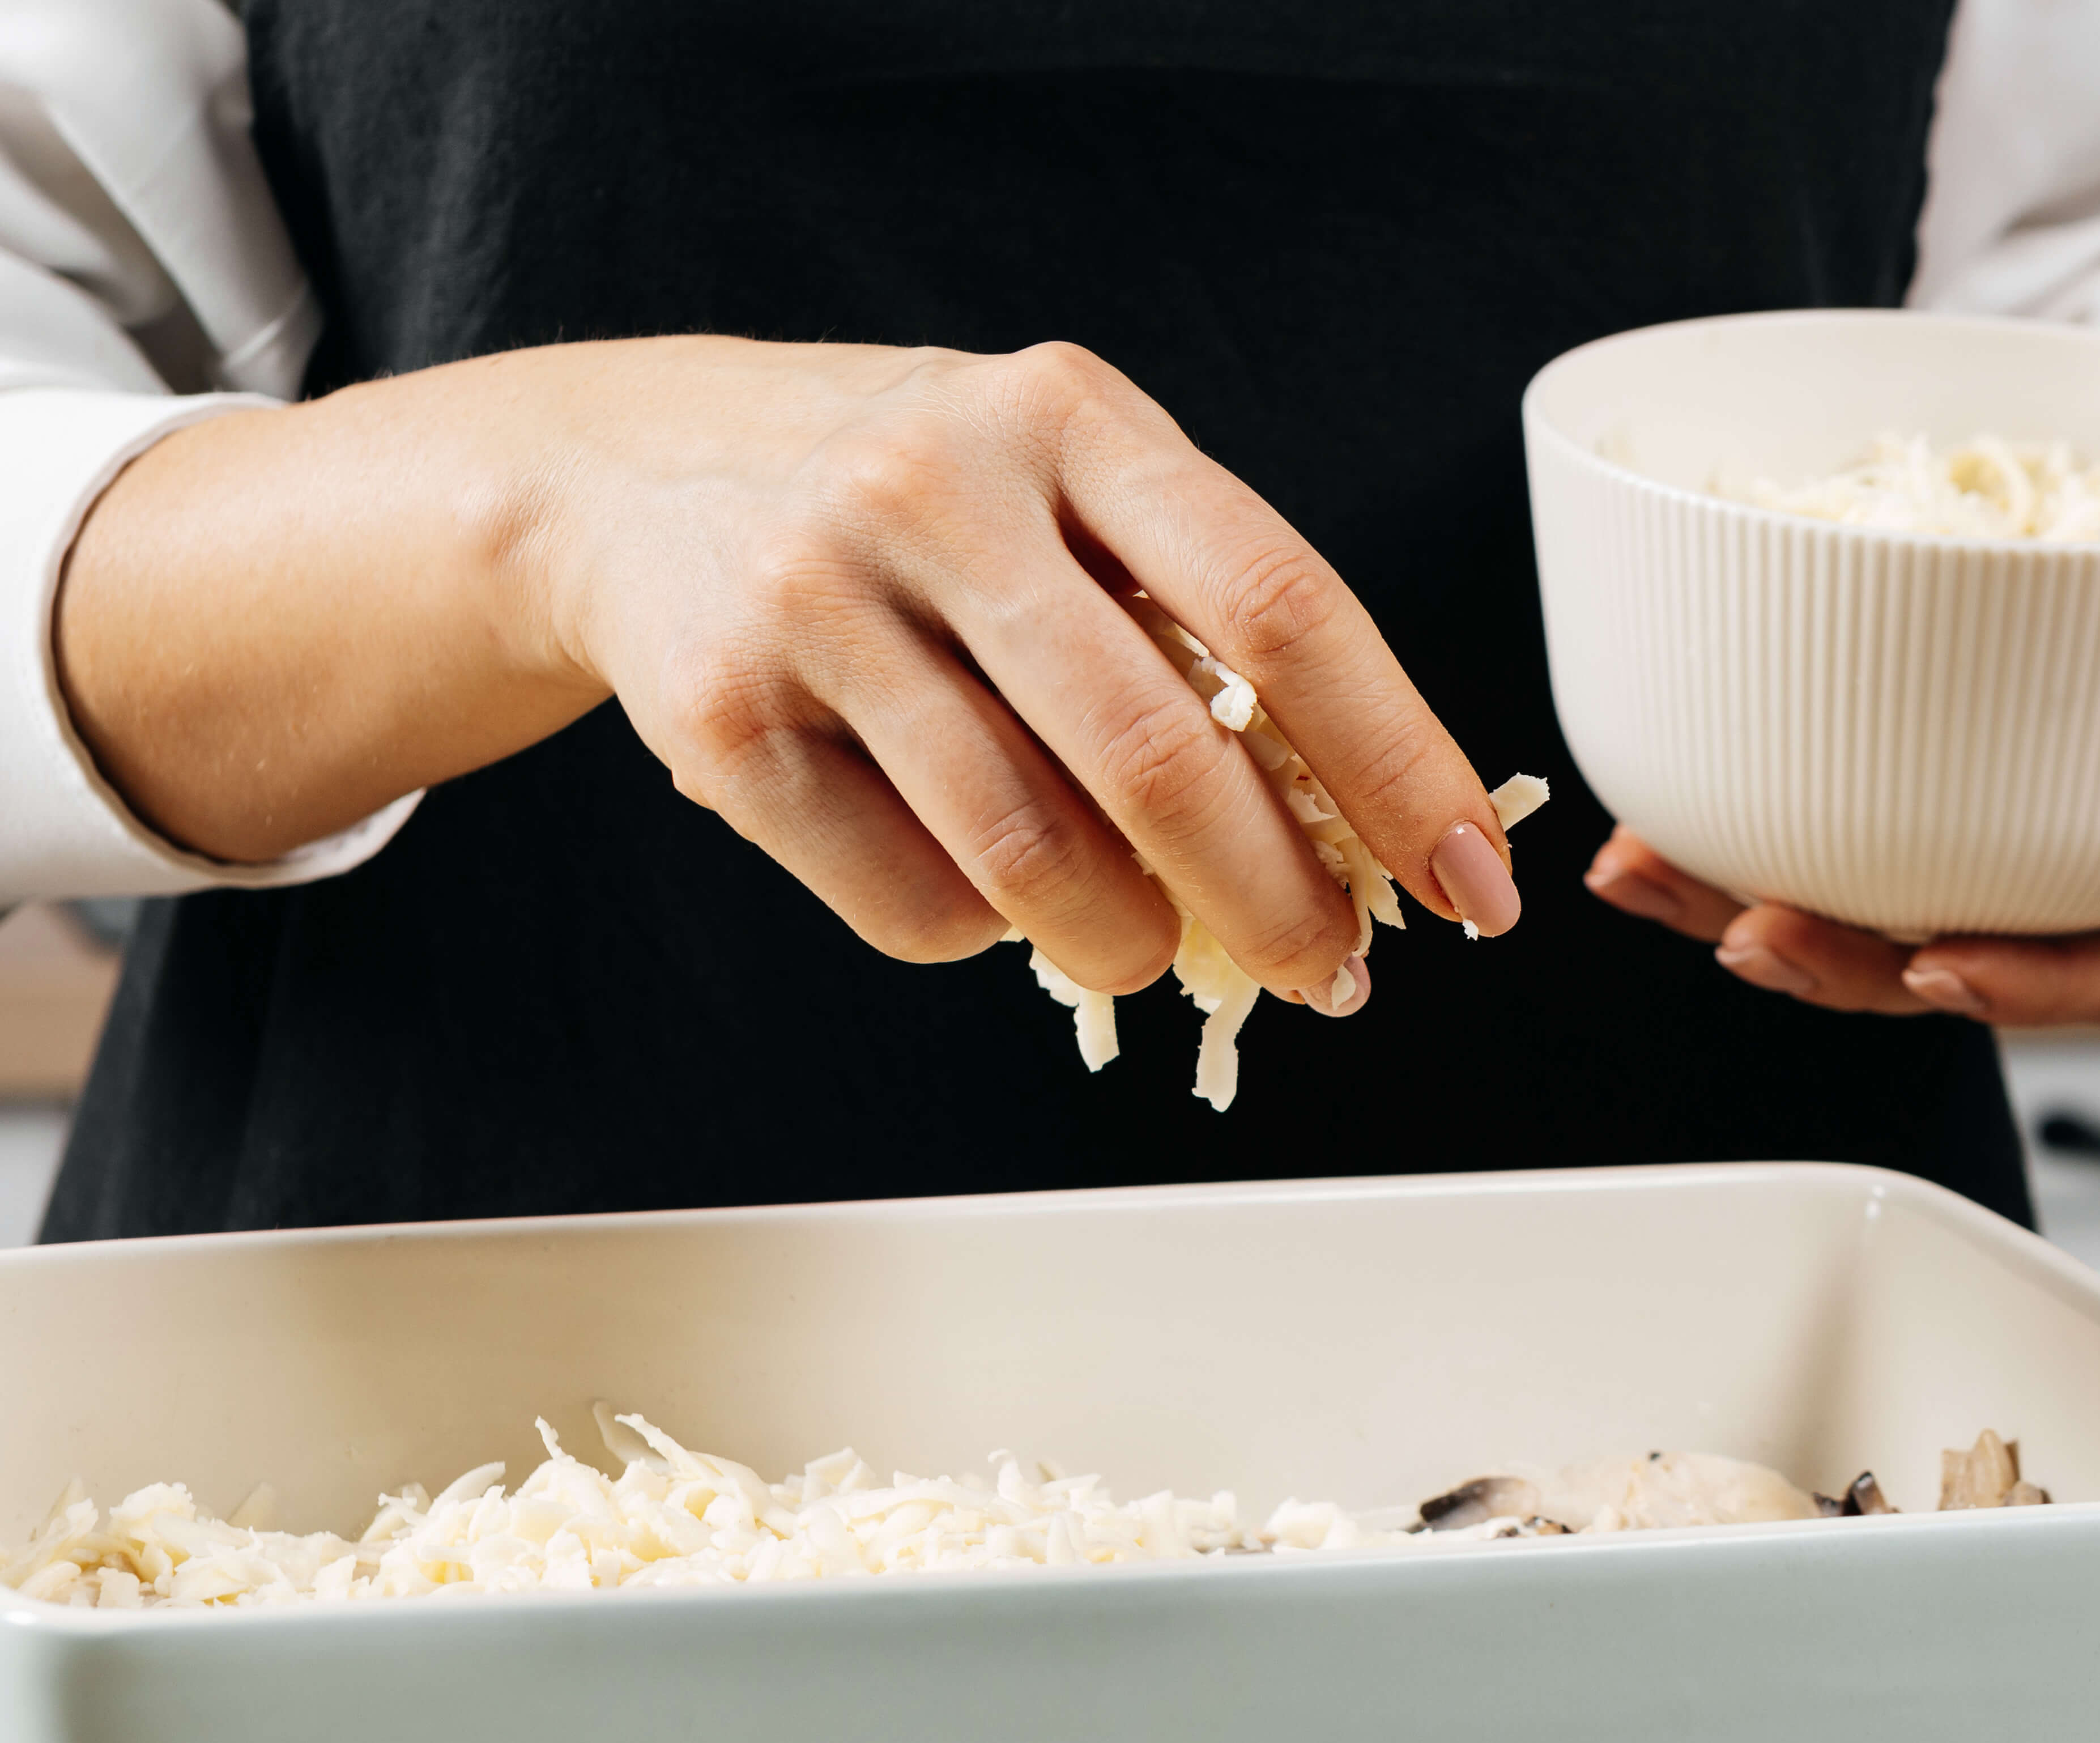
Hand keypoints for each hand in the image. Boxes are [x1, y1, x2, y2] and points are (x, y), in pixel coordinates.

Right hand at [56, 338, 1524, 1013]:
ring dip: (1124, 943)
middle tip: (1330, 969)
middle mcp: (943, 487)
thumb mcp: (1059, 488)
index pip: (1281, 603)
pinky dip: (975, 936)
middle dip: (1272, 899)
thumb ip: (1189, 615)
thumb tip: (1354, 827)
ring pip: (1030, 852)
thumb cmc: (912, 507)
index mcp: (1071, 415)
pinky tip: (984, 901)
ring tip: (1151, 957)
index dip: (1396, 759)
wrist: (629, 475)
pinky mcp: (723, 714)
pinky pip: (905, 895)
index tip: (1471, 878)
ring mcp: (820, 597)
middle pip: (1160, 752)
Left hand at [1583, 520, 2099, 1027]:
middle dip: (1855, 974)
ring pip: (1870, 938)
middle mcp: (2097, 888)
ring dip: (1755, 924)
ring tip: (1662, 884)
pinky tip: (1642, 841)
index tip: (1943, 961)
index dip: (2039, 985)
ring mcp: (1997, 867)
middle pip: (1973, 976)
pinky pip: (1812, 867)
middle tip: (1754, 930)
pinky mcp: (1912, 823)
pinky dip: (1718, 858)